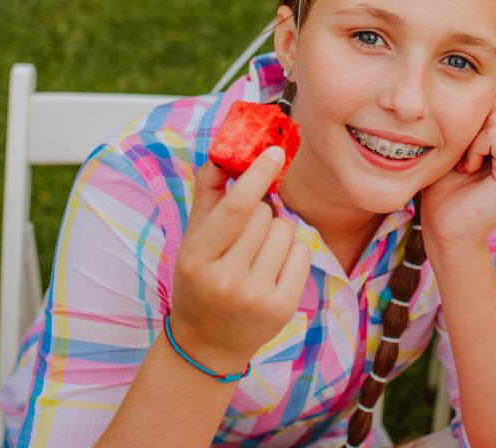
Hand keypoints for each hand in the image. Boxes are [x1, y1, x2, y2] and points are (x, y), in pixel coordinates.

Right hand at [169, 147, 311, 374]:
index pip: (236, 209)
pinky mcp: (282, 307)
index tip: (276, 152)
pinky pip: (302, 253)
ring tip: (256, 254)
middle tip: (247, 233)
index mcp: (197, 258)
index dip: (258, 176)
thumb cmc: (199, 279)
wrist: (207, 343)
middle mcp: (226, 280)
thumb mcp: (192, 239)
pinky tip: (272, 269)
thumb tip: (225, 154)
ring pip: (286, 231)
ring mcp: (256, 297)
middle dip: (261, 212)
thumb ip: (208, 194)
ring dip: (276, 232)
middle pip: (265, 215)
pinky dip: (291, 252)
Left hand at [421, 85, 495, 258]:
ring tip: (468, 164)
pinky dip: (476, 147)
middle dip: (476, 122)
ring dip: (473, 137)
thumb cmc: (444, 188)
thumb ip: (474, 115)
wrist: (444, 230)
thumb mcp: (459, 141)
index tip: (465, 144)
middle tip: (465, 156)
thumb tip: (491, 75)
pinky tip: (471, 168)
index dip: (478, 112)